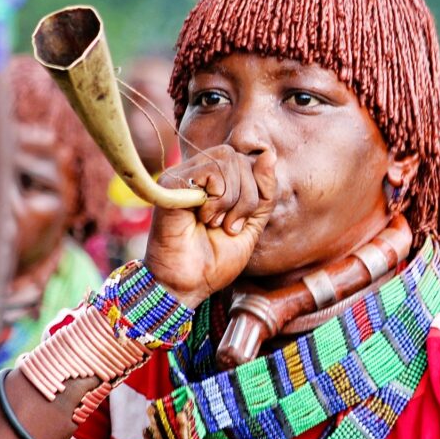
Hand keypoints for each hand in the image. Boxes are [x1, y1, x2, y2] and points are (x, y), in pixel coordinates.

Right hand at [143, 146, 275, 306]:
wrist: (189, 284)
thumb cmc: (216, 259)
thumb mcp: (252, 223)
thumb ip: (263, 191)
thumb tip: (269, 154)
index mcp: (215, 180)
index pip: (247, 160)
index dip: (257, 186)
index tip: (244, 220)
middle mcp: (196, 173)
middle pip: (238, 157)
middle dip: (246, 195)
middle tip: (230, 225)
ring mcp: (182, 175)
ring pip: (227, 160)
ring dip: (232, 199)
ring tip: (215, 223)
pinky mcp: (171, 183)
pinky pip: (210, 172)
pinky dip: (217, 201)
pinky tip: (203, 219)